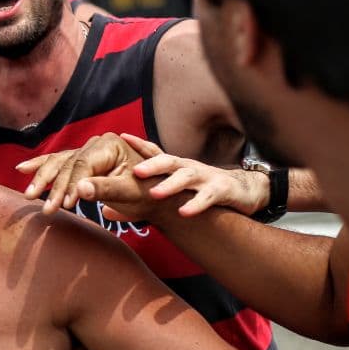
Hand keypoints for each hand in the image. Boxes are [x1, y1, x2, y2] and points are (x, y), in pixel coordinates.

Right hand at [16, 133, 154, 214]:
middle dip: (54, 186)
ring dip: (42, 179)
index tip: (66, 204)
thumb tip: (79, 190)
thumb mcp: (129, 192)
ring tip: (29, 195)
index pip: (81, 163)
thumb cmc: (147, 192)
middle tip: (44, 207)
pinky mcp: (84, 162)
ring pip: (60, 163)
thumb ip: (104, 189)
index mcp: (109, 145)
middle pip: (67, 163)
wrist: (157, 194)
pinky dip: (42, 167)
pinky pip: (59, 163)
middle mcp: (97, 144)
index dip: (71, 184)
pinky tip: (23, 169)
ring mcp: (89, 151)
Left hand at [119, 133, 269, 216]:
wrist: (243, 189)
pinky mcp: (221, 191)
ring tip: (154, 193)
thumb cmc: (200, 190)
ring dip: (170, 185)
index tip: (121, 136)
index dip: (139, 144)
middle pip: (169, 162)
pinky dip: (195, 204)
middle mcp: (189, 168)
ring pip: (187, 177)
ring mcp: (206, 178)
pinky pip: (208, 197)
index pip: (155, 152)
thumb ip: (138, 203)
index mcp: (176, 167)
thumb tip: (105, 213)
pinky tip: (184, 212)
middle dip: (151, 165)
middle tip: (135, 170)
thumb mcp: (172, 193)